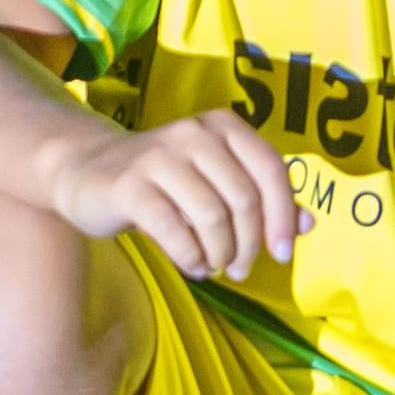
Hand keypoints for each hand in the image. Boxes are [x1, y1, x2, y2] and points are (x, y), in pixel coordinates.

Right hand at [45, 108, 301, 279]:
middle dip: (249, 244)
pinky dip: (190, 256)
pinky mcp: (130, 185)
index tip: (284, 252)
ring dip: (219, 253)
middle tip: (239, 268)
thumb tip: (308, 225)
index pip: (271, 170)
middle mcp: (195, 134)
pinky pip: (175, 230)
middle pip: (244, 199)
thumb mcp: (215, 181)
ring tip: (213, 267)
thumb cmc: (164, 181)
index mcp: (224, 126)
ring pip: (212, 217)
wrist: (86, 171)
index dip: (283, 215)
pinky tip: (191, 265)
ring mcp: (160, 157)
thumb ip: (261, 198)